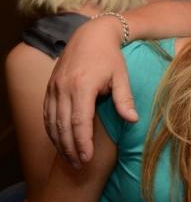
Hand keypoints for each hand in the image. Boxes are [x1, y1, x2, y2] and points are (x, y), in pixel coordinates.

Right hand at [43, 16, 136, 167]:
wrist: (91, 35)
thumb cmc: (110, 57)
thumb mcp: (121, 76)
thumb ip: (125, 99)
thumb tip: (133, 120)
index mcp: (82, 86)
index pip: (79, 121)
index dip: (82, 142)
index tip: (87, 159)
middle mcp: (63, 88)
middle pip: (62, 126)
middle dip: (70, 148)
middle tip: (78, 166)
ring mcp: (54, 87)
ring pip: (51, 121)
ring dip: (59, 142)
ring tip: (69, 159)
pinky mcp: (50, 87)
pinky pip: (47, 113)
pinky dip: (51, 129)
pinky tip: (58, 141)